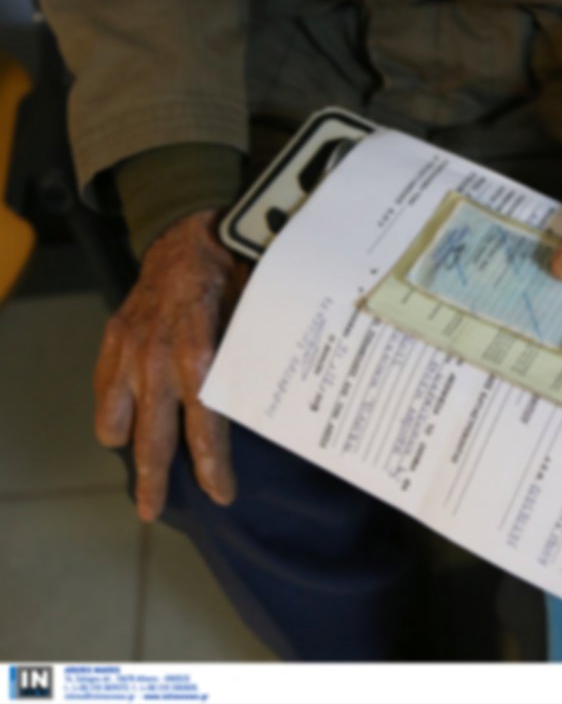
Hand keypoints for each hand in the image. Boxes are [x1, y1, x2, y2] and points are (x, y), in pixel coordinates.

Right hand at [93, 210, 248, 521]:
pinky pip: (103, 390)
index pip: (205, 419)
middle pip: (153, 433)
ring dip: (131, 448)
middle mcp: (158, 354)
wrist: (190, 228)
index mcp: (200, 347)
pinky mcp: (113, 337)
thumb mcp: (257, 311)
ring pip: (119, 418)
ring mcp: (129, 346)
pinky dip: (111, 414)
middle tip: (154, 513)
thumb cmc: (235, 271)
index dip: (212, 462)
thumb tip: (277, 404)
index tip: (222, 494)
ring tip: (144, 474)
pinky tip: (123, 430)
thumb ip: (255, 358)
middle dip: (155, 478)